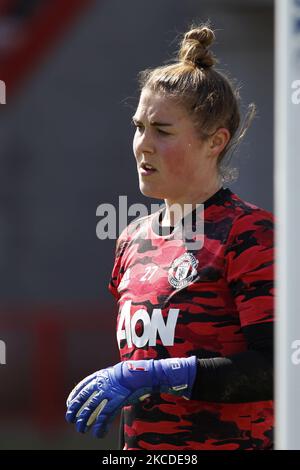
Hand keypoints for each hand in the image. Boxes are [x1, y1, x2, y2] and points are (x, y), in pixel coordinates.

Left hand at [65, 356, 195, 437]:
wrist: (142, 372)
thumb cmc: (131, 373)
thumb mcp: (115, 373)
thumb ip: (106, 381)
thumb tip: (101, 389)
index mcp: (99, 376)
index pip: (81, 387)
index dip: (74, 396)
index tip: (69, 404)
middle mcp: (101, 383)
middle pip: (82, 398)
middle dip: (74, 410)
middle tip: (70, 419)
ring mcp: (108, 392)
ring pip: (90, 409)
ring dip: (84, 421)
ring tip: (81, 430)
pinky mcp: (116, 401)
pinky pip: (104, 416)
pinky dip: (100, 426)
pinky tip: (98, 433)